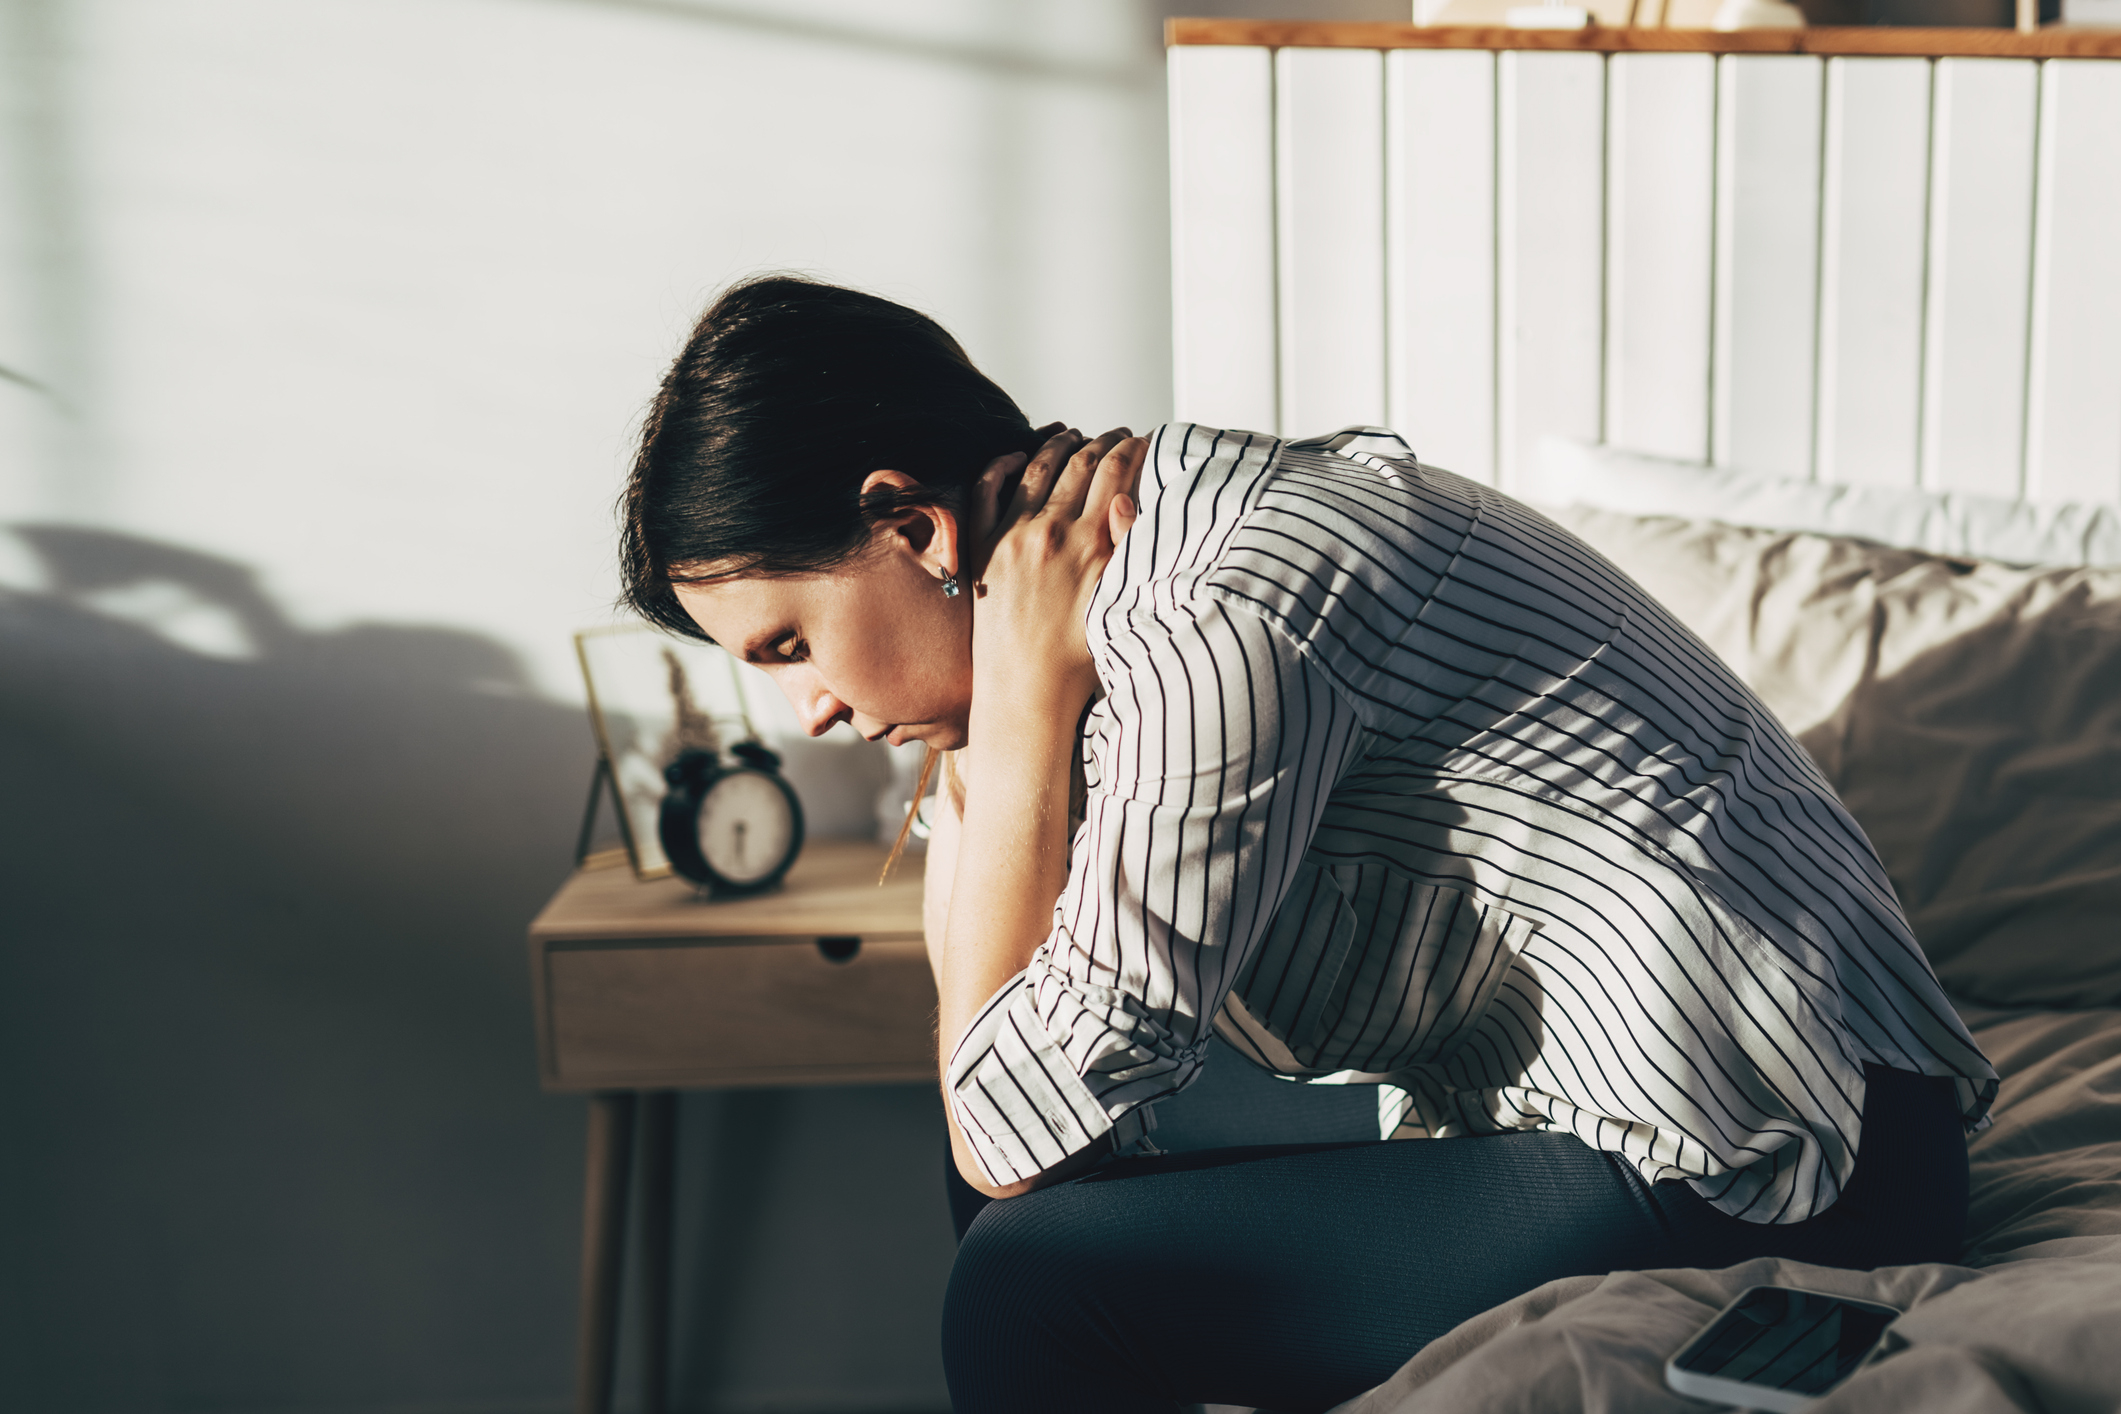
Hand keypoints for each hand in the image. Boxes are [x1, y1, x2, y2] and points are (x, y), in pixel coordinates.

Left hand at [969, 427, 1144, 708]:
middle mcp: (1049, 531)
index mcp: (1088, 544)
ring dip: (1060, 444)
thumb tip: (1125, 498)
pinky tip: (1016, 454)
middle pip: (1081, 462)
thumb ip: (1125, 549)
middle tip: (1118, 435)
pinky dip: (1002, 464)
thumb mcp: (1118, 604)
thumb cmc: (1079, 660)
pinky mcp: (982, 547)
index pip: (1116, 474)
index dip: (1134, 449)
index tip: (1145, 440)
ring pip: (1037, 465)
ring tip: (1076, 436)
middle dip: (1104, 441)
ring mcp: (1011, 536)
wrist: (1024, 693)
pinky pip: (986, 489)